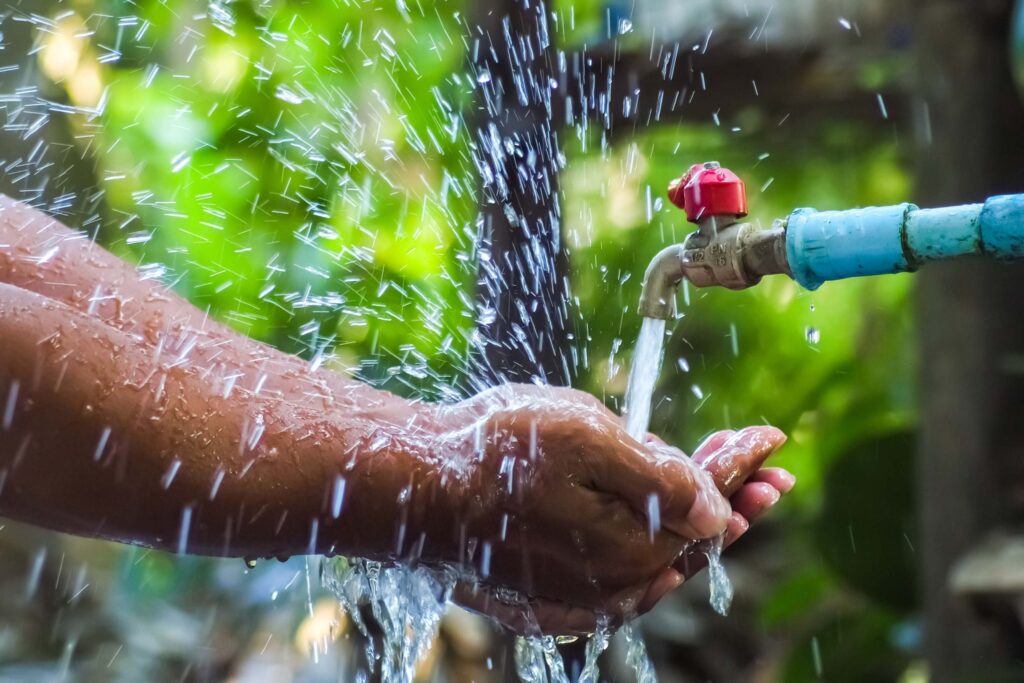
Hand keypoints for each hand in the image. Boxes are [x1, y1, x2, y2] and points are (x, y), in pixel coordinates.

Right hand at [431, 384, 786, 634]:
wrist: (413, 490)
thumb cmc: (494, 453)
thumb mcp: (584, 438)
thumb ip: (660, 478)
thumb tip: (719, 514)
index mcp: (632, 545)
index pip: (708, 504)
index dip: (742, 466)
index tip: (772, 439)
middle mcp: (612, 585)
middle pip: (690, 538)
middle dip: (733, 498)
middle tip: (770, 472)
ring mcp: (579, 596)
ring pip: (657, 559)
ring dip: (696, 523)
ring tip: (734, 499)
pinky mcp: (550, 596)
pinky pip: (618, 578)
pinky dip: (650, 551)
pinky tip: (663, 541)